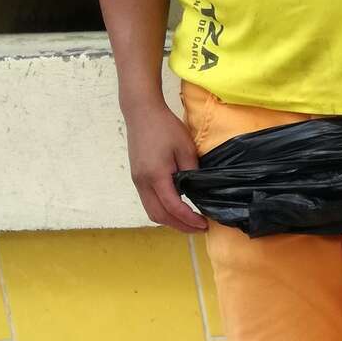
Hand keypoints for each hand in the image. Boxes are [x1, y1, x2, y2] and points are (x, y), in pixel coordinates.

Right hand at [123, 94, 205, 231]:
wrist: (141, 112)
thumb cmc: (165, 127)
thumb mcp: (186, 149)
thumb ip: (192, 173)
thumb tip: (198, 193)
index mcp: (155, 175)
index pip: (173, 207)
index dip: (189, 220)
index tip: (204, 224)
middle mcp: (142, 182)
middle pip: (159, 216)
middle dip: (180, 226)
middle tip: (199, 228)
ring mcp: (137, 181)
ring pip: (152, 212)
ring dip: (170, 221)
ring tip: (189, 222)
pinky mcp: (137, 177)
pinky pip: (148, 202)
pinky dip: (163, 211)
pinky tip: (177, 210)